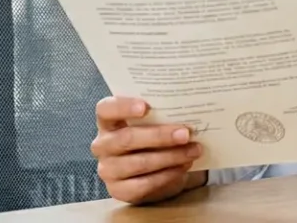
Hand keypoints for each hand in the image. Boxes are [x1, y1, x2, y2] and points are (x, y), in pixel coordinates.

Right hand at [91, 96, 206, 204]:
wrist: (153, 169)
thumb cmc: (154, 137)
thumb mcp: (154, 122)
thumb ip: (162, 114)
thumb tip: (189, 110)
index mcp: (108, 121)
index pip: (106, 109)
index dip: (123, 107)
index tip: (146, 107)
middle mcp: (103, 145)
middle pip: (127, 138)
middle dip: (159, 136)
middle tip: (186, 134)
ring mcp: (108, 169)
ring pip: (139, 163)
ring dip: (170, 157)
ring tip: (193, 150)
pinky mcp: (118, 190)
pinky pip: (144, 184)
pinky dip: (168, 175)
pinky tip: (184, 166)